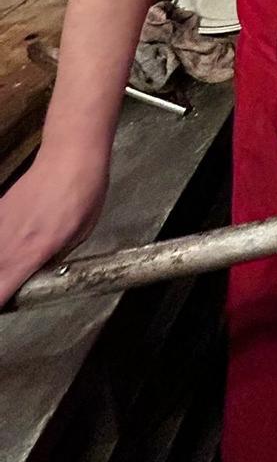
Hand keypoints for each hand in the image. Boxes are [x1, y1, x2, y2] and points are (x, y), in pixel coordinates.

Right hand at [0, 153, 107, 306]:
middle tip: (11, 284)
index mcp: (33, 252)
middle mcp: (9, 242)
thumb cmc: (83, 192)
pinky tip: (9, 244)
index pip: (0, 292)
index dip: (1, 303)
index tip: (7, 307)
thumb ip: (54, 259)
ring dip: (1, 265)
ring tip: (12, 268)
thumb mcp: (80, 234)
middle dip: (1, 283)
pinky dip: (0, 246)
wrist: (69, 154)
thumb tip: (39, 273)